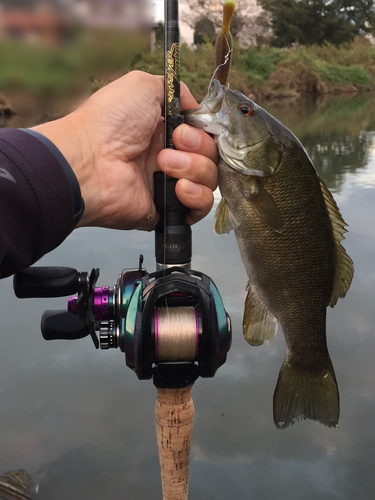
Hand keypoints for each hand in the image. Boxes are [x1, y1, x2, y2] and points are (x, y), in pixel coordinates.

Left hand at [32, 70, 217, 229]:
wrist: (89, 162)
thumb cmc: (110, 122)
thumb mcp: (142, 86)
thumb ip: (175, 91)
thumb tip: (195, 108)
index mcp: (165, 131)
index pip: (204, 134)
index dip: (205, 131)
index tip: (188, 126)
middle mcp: (170, 158)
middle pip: (211, 156)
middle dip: (199, 147)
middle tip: (174, 143)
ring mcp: (170, 185)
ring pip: (209, 180)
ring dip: (194, 169)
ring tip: (163, 164)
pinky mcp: (168, 210)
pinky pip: (201, 207)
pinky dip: (197, 196)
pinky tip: (177, 188)